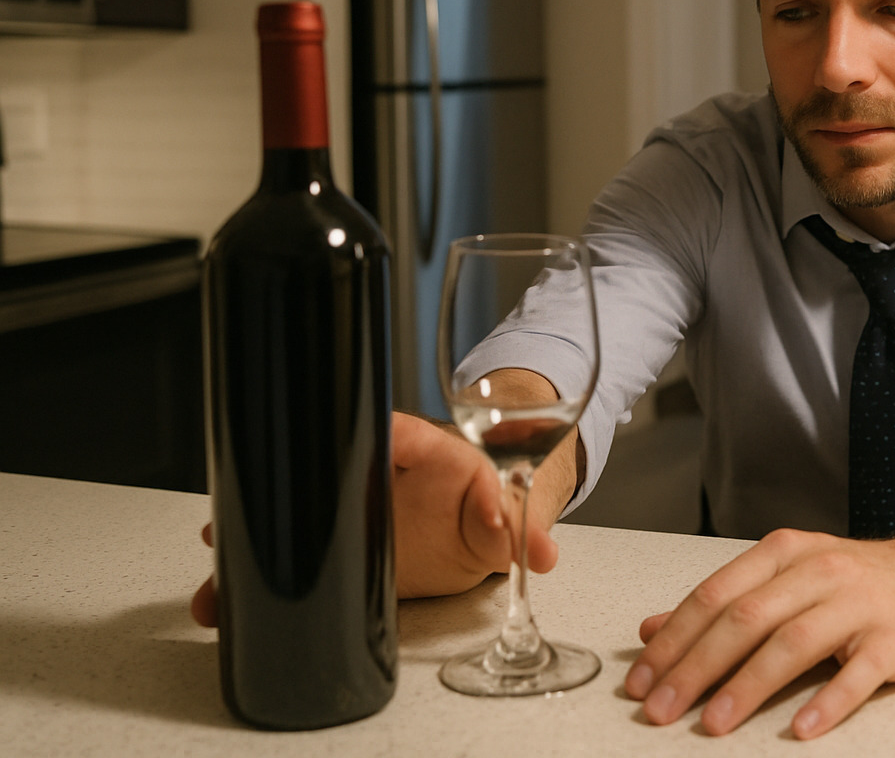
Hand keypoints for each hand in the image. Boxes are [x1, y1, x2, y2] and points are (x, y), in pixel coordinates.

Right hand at [191, 410, 570, 626]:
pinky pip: (301, 565)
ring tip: (214, 567)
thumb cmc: (493, 498)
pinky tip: (227, 604)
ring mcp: (352, 514)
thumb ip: (519, 525)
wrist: (485, 520)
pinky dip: (264, 585)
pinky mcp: (344, 554)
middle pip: (316, 472)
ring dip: (252, 546)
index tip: (332, 458)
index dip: (357, 438)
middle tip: (228, 522)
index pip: (385, 430)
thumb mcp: (512, 507)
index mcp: (416, 447)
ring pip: (298, 520)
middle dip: (274, 494)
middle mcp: (373, 474)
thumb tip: (540, 552)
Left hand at [623, 527, 894, 738]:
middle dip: (695, 667)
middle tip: (660, 709)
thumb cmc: (855, 582)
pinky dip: (827, 702)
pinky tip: (800, 729)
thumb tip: (652, 629)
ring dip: (747, 686)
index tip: (640, 680)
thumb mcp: (786, 579)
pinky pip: (857, 674)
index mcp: (784, 554)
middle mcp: (818, 572)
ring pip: (792, 643)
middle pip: (745, 619)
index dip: (673, 640)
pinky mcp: (893, 639)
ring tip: (713, 724)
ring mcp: (858, 604)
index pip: (715, 595)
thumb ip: (723, 603)